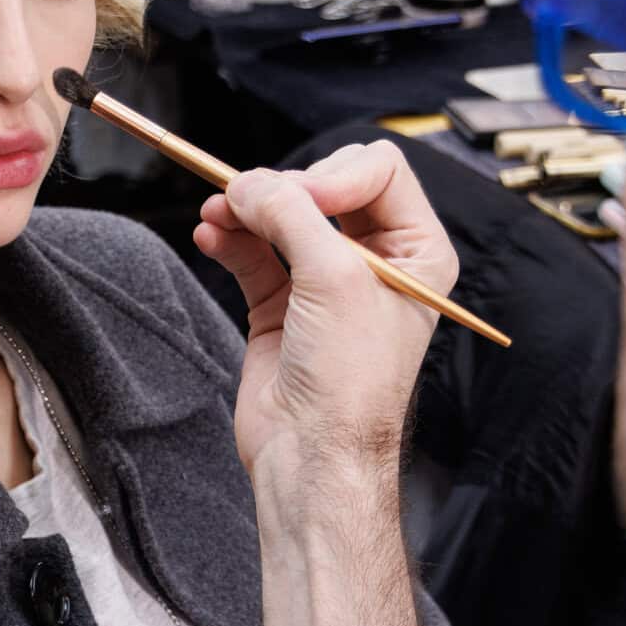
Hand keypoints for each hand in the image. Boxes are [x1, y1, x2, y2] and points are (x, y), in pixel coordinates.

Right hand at [193, 142, 456, 486]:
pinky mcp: (281, 307)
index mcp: (416, 251)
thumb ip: (291, 213)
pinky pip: (252, 253)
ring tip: (217, 211)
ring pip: (281, 217)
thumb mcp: (334, 277)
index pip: (378, 171)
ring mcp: (324, 284)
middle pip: (324, 186)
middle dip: (284, 189)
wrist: (312, 455)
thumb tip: (247, 182)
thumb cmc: (350, 380)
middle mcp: (375, 262)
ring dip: (246, 209)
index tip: (304, 201)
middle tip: (254, 203)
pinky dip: (229, 239)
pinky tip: (209, 234)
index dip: (335, 175)